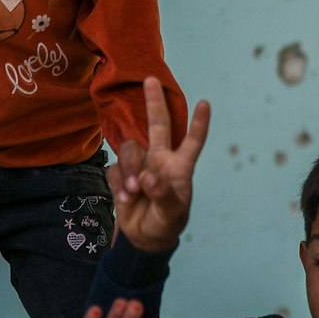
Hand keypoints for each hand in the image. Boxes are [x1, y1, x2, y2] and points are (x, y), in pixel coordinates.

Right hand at [108, 77, 211, 252]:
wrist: (144, 237)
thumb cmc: (167, 222)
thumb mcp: (172, 213)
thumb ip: (163, 195)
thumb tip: (148, 178)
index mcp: (179, 167)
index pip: (192, 141)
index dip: (199, 123)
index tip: (205, 103)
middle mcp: (160, 159)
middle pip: (158, 125)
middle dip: (154, 102)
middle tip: (150, 79)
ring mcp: (139, 165)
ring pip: (129, 150)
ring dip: (129, 169)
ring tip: (133, 191)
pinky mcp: (120, 174)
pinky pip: (113, 169)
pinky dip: (118, 183)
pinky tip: (125, 198)